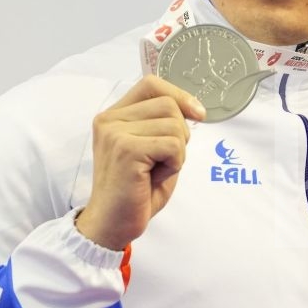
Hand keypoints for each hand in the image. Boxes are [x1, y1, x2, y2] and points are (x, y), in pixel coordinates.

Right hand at [74, 77, 204, 250]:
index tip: (198, 114)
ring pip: (174, 125)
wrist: (113, 223)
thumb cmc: (135, 191)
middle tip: (164, 160)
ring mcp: (115, 133)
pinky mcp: (126, 149)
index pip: (151, 84)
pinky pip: (173, 145)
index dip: (179, 95)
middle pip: (169, 104)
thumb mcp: (153, 150)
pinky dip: (175, 163)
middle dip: (180, 133)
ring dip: (177, 152)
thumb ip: (164, 125)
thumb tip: (195, 108)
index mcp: (114, 116)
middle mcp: (109, 119)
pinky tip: (155, 177)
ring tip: (156, 170)